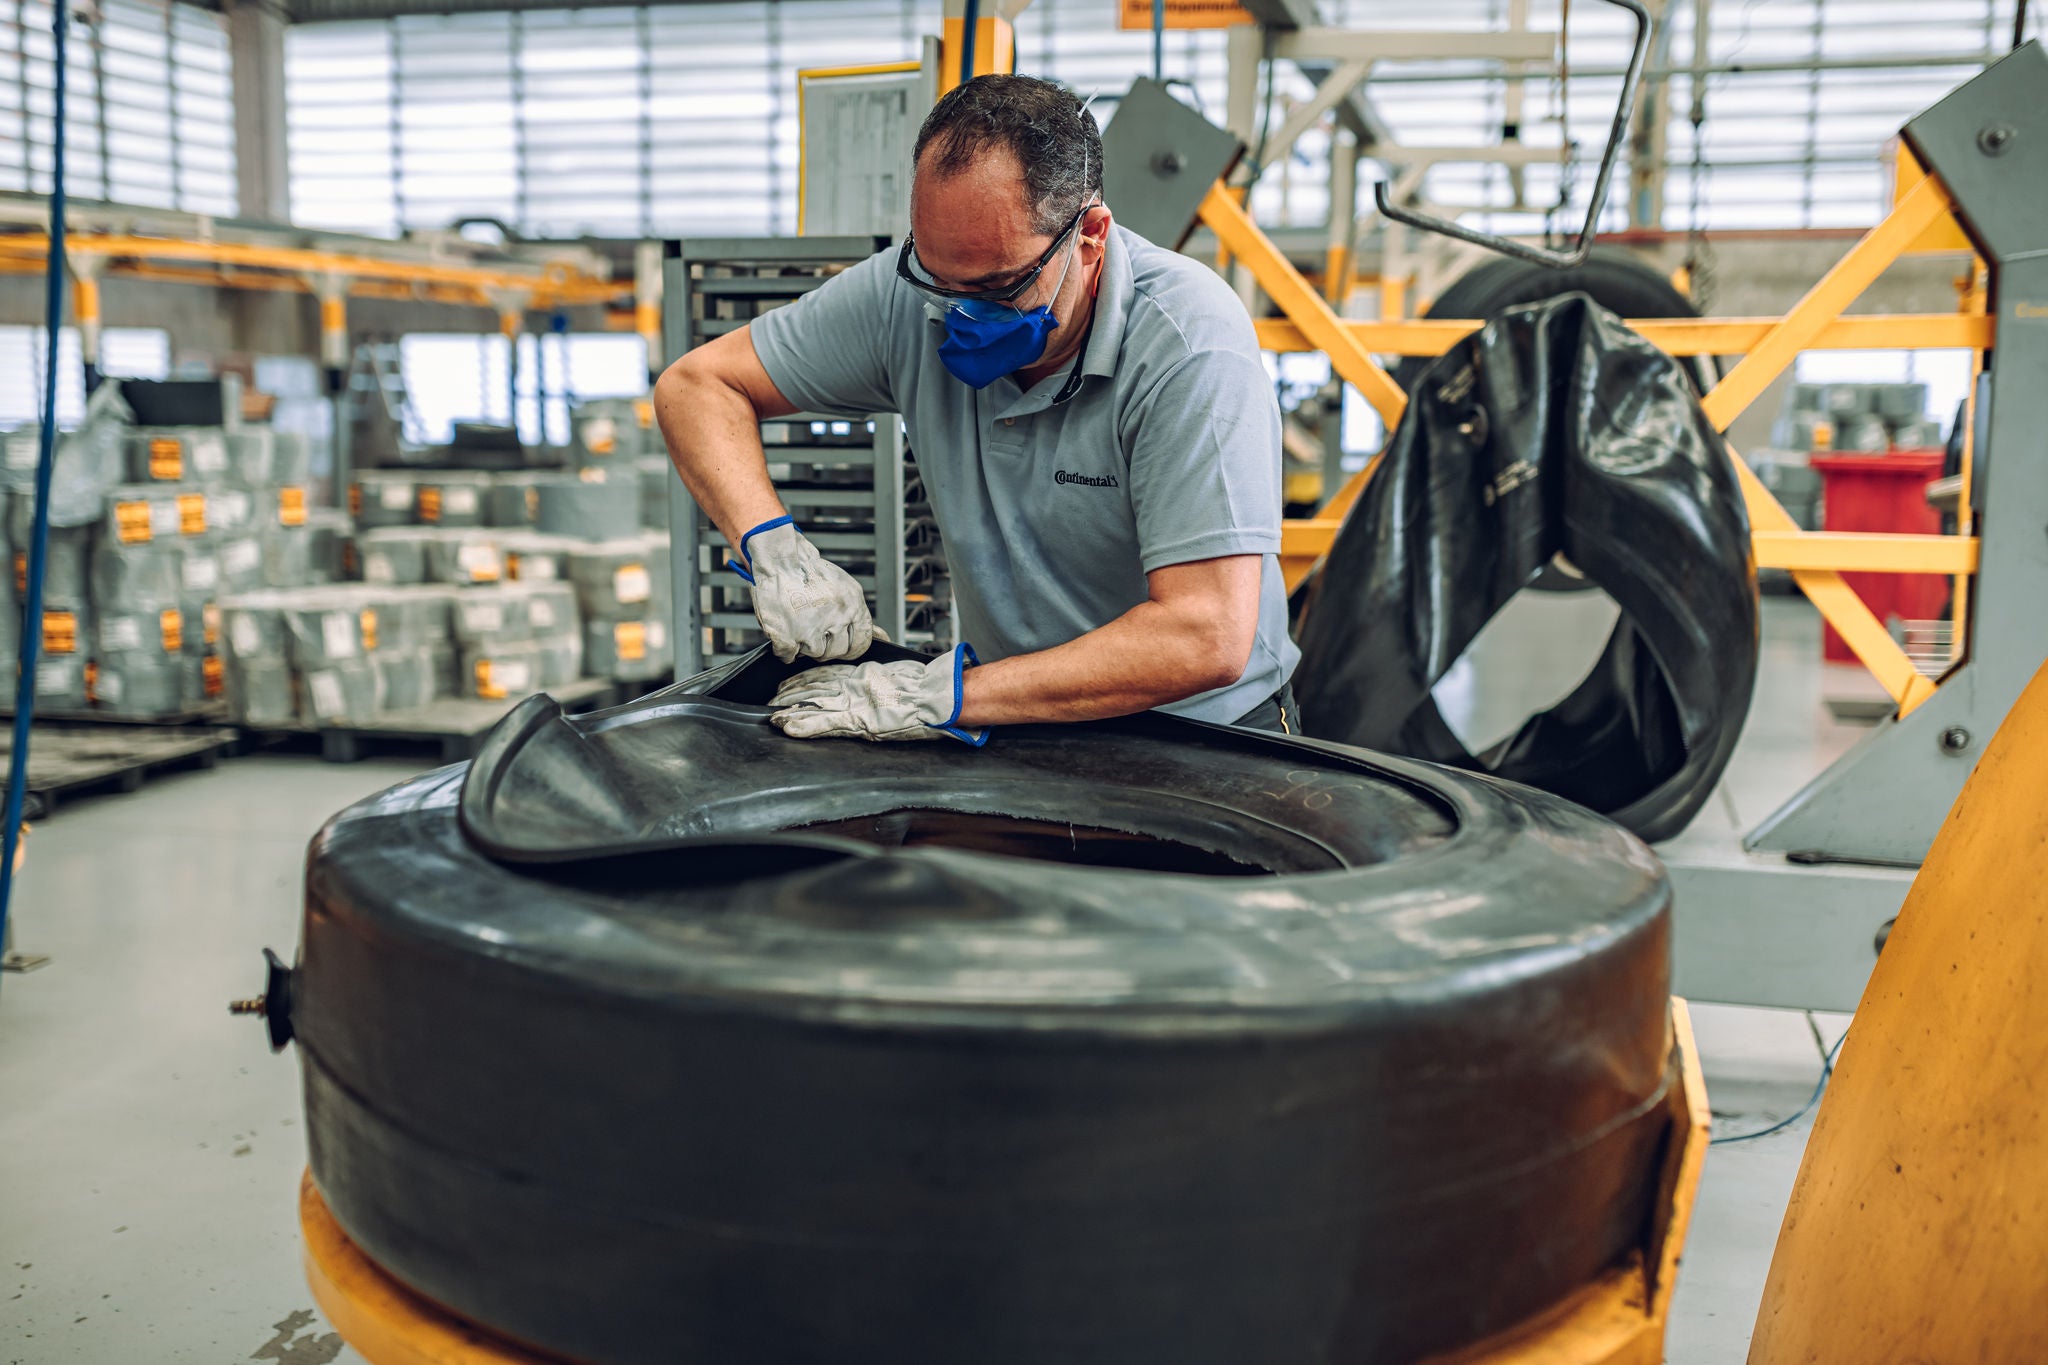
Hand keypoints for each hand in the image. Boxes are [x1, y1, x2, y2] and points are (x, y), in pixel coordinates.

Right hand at [737, 517, 880, 662]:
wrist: (780, 561)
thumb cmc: (809, 573)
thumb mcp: (845, 588)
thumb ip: (858, 614)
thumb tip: (882, 636)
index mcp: (853, 605)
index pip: (862, 642)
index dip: (851, 647)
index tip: (843, 647)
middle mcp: (836, 617)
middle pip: (837, 651)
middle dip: (825, 646)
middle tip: (813, 631)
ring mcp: (811, 629)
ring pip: (814, 654)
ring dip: (804, 645)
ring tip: (797, 624)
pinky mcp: (787, 636)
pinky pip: (788, 656)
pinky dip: (784, 648)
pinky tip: (784, 630)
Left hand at [770, 645, 986, 744]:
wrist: (934, 698)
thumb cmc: (922, 689)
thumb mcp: (895, 675)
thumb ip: (877, 677)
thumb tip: (869, 678)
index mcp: (862, 675)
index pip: (824, 674)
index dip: (802, 678)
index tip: (787, 682)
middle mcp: (853, 687)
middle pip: (813, 688)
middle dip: (790, 694)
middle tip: (771, 699)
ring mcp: (854, 703)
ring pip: (814, 704)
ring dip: (790, 710)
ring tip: (772, 715)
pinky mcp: (858, 720)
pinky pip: (826, 724)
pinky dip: (806, 725)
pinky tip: (789, 728)